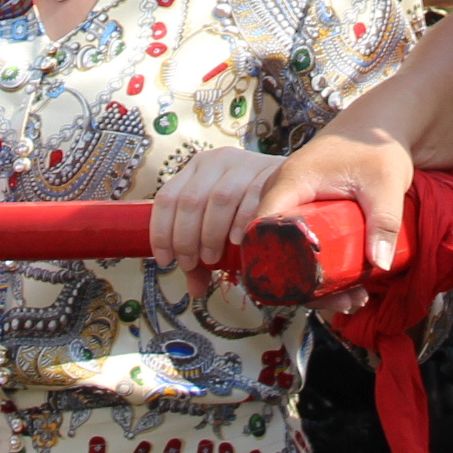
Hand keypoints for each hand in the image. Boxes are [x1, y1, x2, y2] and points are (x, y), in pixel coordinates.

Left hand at [151, 147, 282, 272]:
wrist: (291, 181)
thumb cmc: (246, 205)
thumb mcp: (218, 223)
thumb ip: (202, 252)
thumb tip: (195, 290)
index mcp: (195, 169)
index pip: (167, 197)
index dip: (161, 231)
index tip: (166, 259)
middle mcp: (215, 161)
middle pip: (190, 200)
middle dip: (185, 238)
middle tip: (192, 263)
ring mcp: (243, 164)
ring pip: (219, 198)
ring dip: (211, 234)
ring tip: (212, 258)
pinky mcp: (268, 172)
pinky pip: (252, 197)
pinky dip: (241, 222)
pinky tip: (238, 241)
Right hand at [253, 127, 413, 315]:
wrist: (378, 127)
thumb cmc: (377, 147)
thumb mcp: (385, 184)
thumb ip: (383, 221)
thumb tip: (379, 265)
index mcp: (290, 182)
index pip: (262, 227)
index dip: (270, 262)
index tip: (300, 292)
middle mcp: (282, 194)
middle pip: (274, 248)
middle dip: (301, 284)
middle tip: (339, 304)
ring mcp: (291, 203)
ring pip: (287, 251)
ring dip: (312, 281)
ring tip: (350, 300)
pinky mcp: (303, 211)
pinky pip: (299, 244)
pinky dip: (317, 268)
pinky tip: (345, 287)